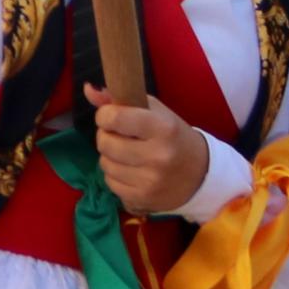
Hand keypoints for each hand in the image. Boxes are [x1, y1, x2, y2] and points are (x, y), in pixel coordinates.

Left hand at [89, 89, 216, 215]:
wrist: (201, 174)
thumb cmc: (174, 137)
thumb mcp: (155, 113)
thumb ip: (121, 100)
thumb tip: (87, 89)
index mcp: (163, 128)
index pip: (115, 118)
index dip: (105, 115)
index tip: (111, 116)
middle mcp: (158, 156)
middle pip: (105, 143)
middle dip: (106, 137)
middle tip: (120, 136)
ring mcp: (150, 180)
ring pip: (105, 164)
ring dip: (110, 157)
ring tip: (128, 154)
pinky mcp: (142, 199)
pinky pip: (110, 183)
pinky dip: (115, 176)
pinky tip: (132, 171)